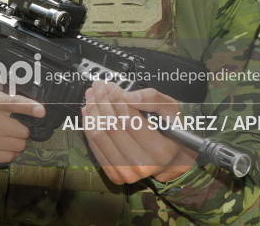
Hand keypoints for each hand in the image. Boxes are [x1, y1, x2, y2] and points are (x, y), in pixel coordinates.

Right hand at [0, 86, 44, 163]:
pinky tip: (3, 145)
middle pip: (23, 131)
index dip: (30, 108)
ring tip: (7, 136)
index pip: (13, 103)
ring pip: (18, 146)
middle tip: (14, 127)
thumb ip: (5, 97)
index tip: (41, 112)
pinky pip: (8, 157)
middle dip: (22, 130)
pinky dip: (10, 152)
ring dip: (17, 142)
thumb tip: (29, 105)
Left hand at [82, 82, 197, 184]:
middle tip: (98, 86)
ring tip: (92, 95)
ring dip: (93, 112)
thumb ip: (152, 98)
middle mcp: (142, 164)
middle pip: (112, 127)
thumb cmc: (171, 132)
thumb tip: (128, 95)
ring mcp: (126, 172)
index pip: (130, 119)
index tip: (111, 85)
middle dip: (102, 102)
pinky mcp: (115, 174)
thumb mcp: (171, 110)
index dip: (117, 99)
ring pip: (100, 136)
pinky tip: (89, 112)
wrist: (170, 160)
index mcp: (159, 149)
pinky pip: (95, 147)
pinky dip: (89, 127)